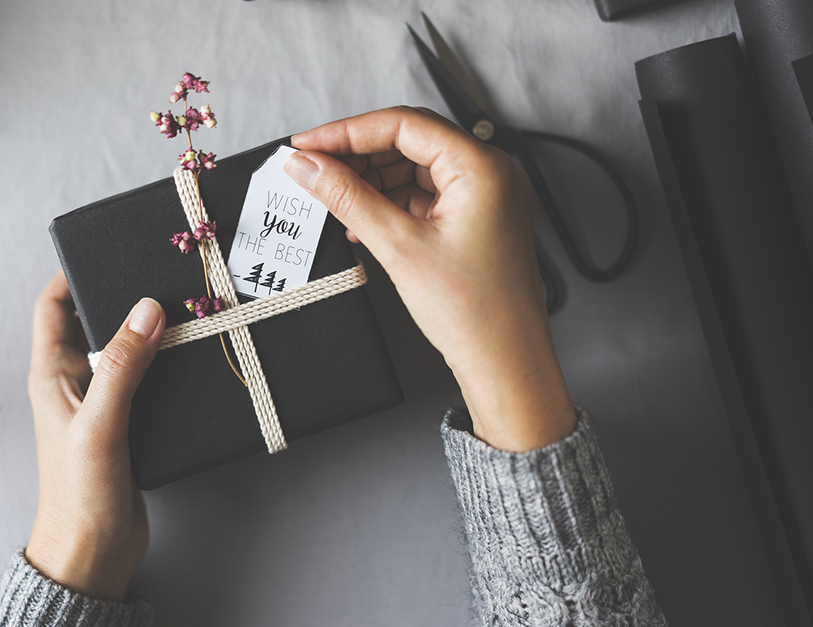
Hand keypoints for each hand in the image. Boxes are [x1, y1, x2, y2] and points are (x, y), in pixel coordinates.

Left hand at [24, 272, 163, 599]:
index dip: (73, 273)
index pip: (53, 306)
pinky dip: (164, 362)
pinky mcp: (126, 424)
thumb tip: (147, 308)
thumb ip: (123, 366)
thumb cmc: (79, 493)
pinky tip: (190, 356)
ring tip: (183, 306)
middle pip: (94, 321)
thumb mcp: (100, 423)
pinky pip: (145, 379)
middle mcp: (73, 382)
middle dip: (122, 295)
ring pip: (124, 349)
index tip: (109, 249)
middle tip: (159, 272)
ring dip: (147, 330)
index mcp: (51, 374)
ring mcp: (100, 403)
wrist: (93, 552)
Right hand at [285, 106, 574, 451]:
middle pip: (409, 141)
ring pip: (414, 168)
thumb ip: (348, 198)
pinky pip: (424, 195)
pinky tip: (359, 219)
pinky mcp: (475, 219)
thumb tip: (309, 167)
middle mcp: (489, 173)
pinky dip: (389, 202)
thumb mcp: (399, 247)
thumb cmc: (475, 312)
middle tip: (312, 170)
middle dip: (356, 155)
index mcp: (482, 167)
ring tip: (330, 198)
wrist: (505, 363)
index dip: (347, 131)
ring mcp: (484, 197)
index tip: (308, 145)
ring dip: (370, 180)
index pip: (403, 125)